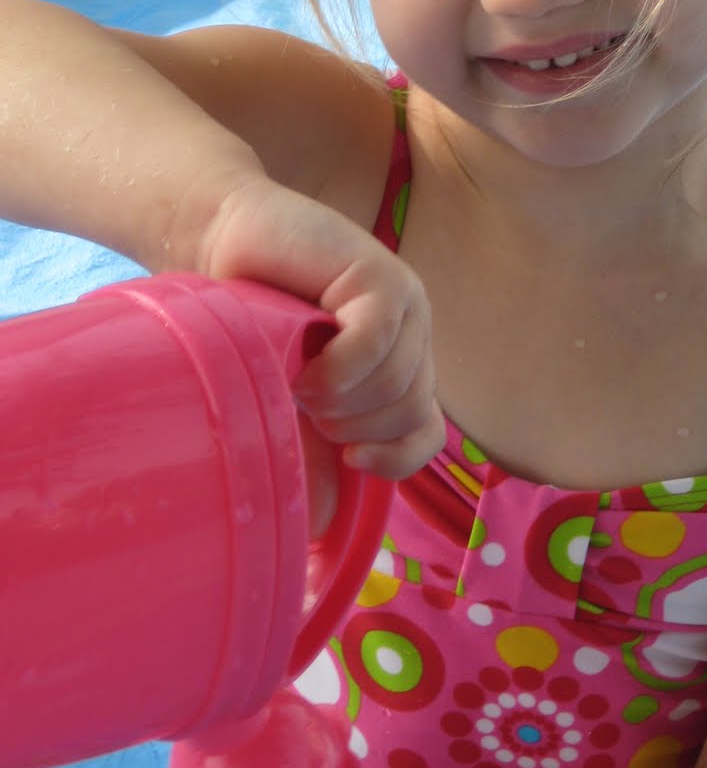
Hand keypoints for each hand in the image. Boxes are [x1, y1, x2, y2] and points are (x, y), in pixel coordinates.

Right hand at [198, 174, 444, 481]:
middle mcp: (411, 336)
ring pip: (395, 385)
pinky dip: (335, 369)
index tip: (348, 457)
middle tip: (301, 396)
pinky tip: (302, 365)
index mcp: (398, 366)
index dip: (395, 458)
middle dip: (348, 423)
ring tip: (295, 373)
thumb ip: (312, 454)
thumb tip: (324, 525)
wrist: (217, 242)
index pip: (427, 433)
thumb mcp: (285, 400)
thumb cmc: (248, 323)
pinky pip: (375, 344)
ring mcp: (404, 304)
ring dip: (335, 397)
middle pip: (408, 413)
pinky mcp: (381, 276)